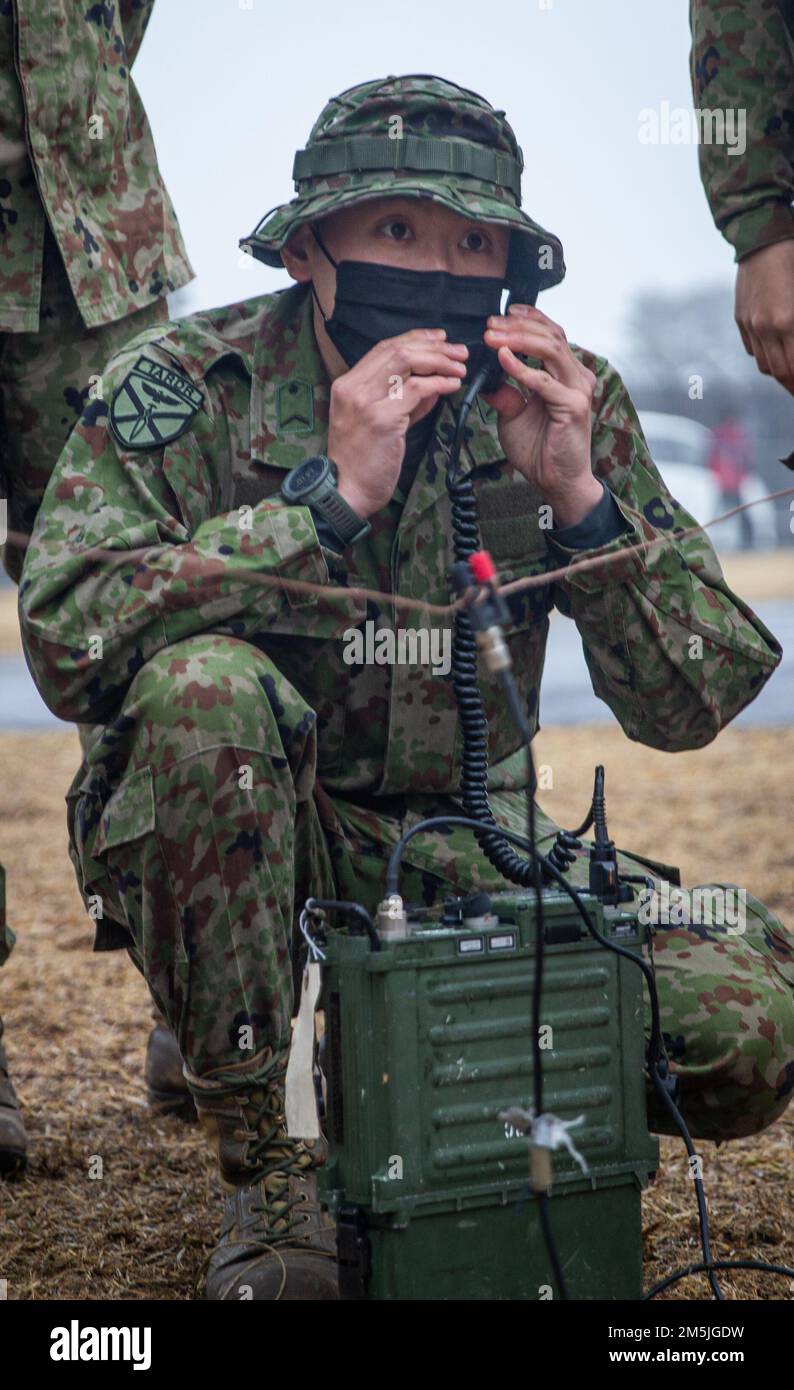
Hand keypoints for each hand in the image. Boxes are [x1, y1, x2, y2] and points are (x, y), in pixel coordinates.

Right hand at [327, 329, 467, 518]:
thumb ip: (404, 399)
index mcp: (347, 384)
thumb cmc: (362, 460)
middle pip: (396, 349)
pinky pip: (416, 390)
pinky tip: (452, 385)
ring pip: (406, 362)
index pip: (383, 347)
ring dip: (439, 361)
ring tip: (459, 366)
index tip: (440, 338)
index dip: (415, 338)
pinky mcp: (382, 418)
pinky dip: (439, 383)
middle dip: (433, 347)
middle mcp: (352, 388)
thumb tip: (434, 380)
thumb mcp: (380, 421)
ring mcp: (365, 402)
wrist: (346, 490)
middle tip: (459, 351)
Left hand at [482, 304, 600, 527]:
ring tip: (494, 336)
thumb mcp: (513, 415)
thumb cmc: (540, 449)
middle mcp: (576, 376)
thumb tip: (486, 374)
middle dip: (519, 325)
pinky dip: (522, 368)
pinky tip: (503, 360)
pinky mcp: (574, 406)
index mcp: (565, 373)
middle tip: (491, 323)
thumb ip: (505, 392)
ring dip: (519, 339)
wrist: (555, 481)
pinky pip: (544, 381)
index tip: (502, 313)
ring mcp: (578, 389)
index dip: (528, 318)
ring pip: (551, 349)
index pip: (551, 334)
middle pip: (551, 335)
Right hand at [735, 239, 793, 394]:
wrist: (762, 238)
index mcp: (787, 321)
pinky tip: (777, 352)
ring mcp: (750, 324)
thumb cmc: (793, 260)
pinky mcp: (741, 318)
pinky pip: (753, 349)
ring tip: (791, 375)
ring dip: (780, 373)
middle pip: (780, 372)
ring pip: (765, 364)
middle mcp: (765, 327)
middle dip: (792, 385)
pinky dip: (766, 356)